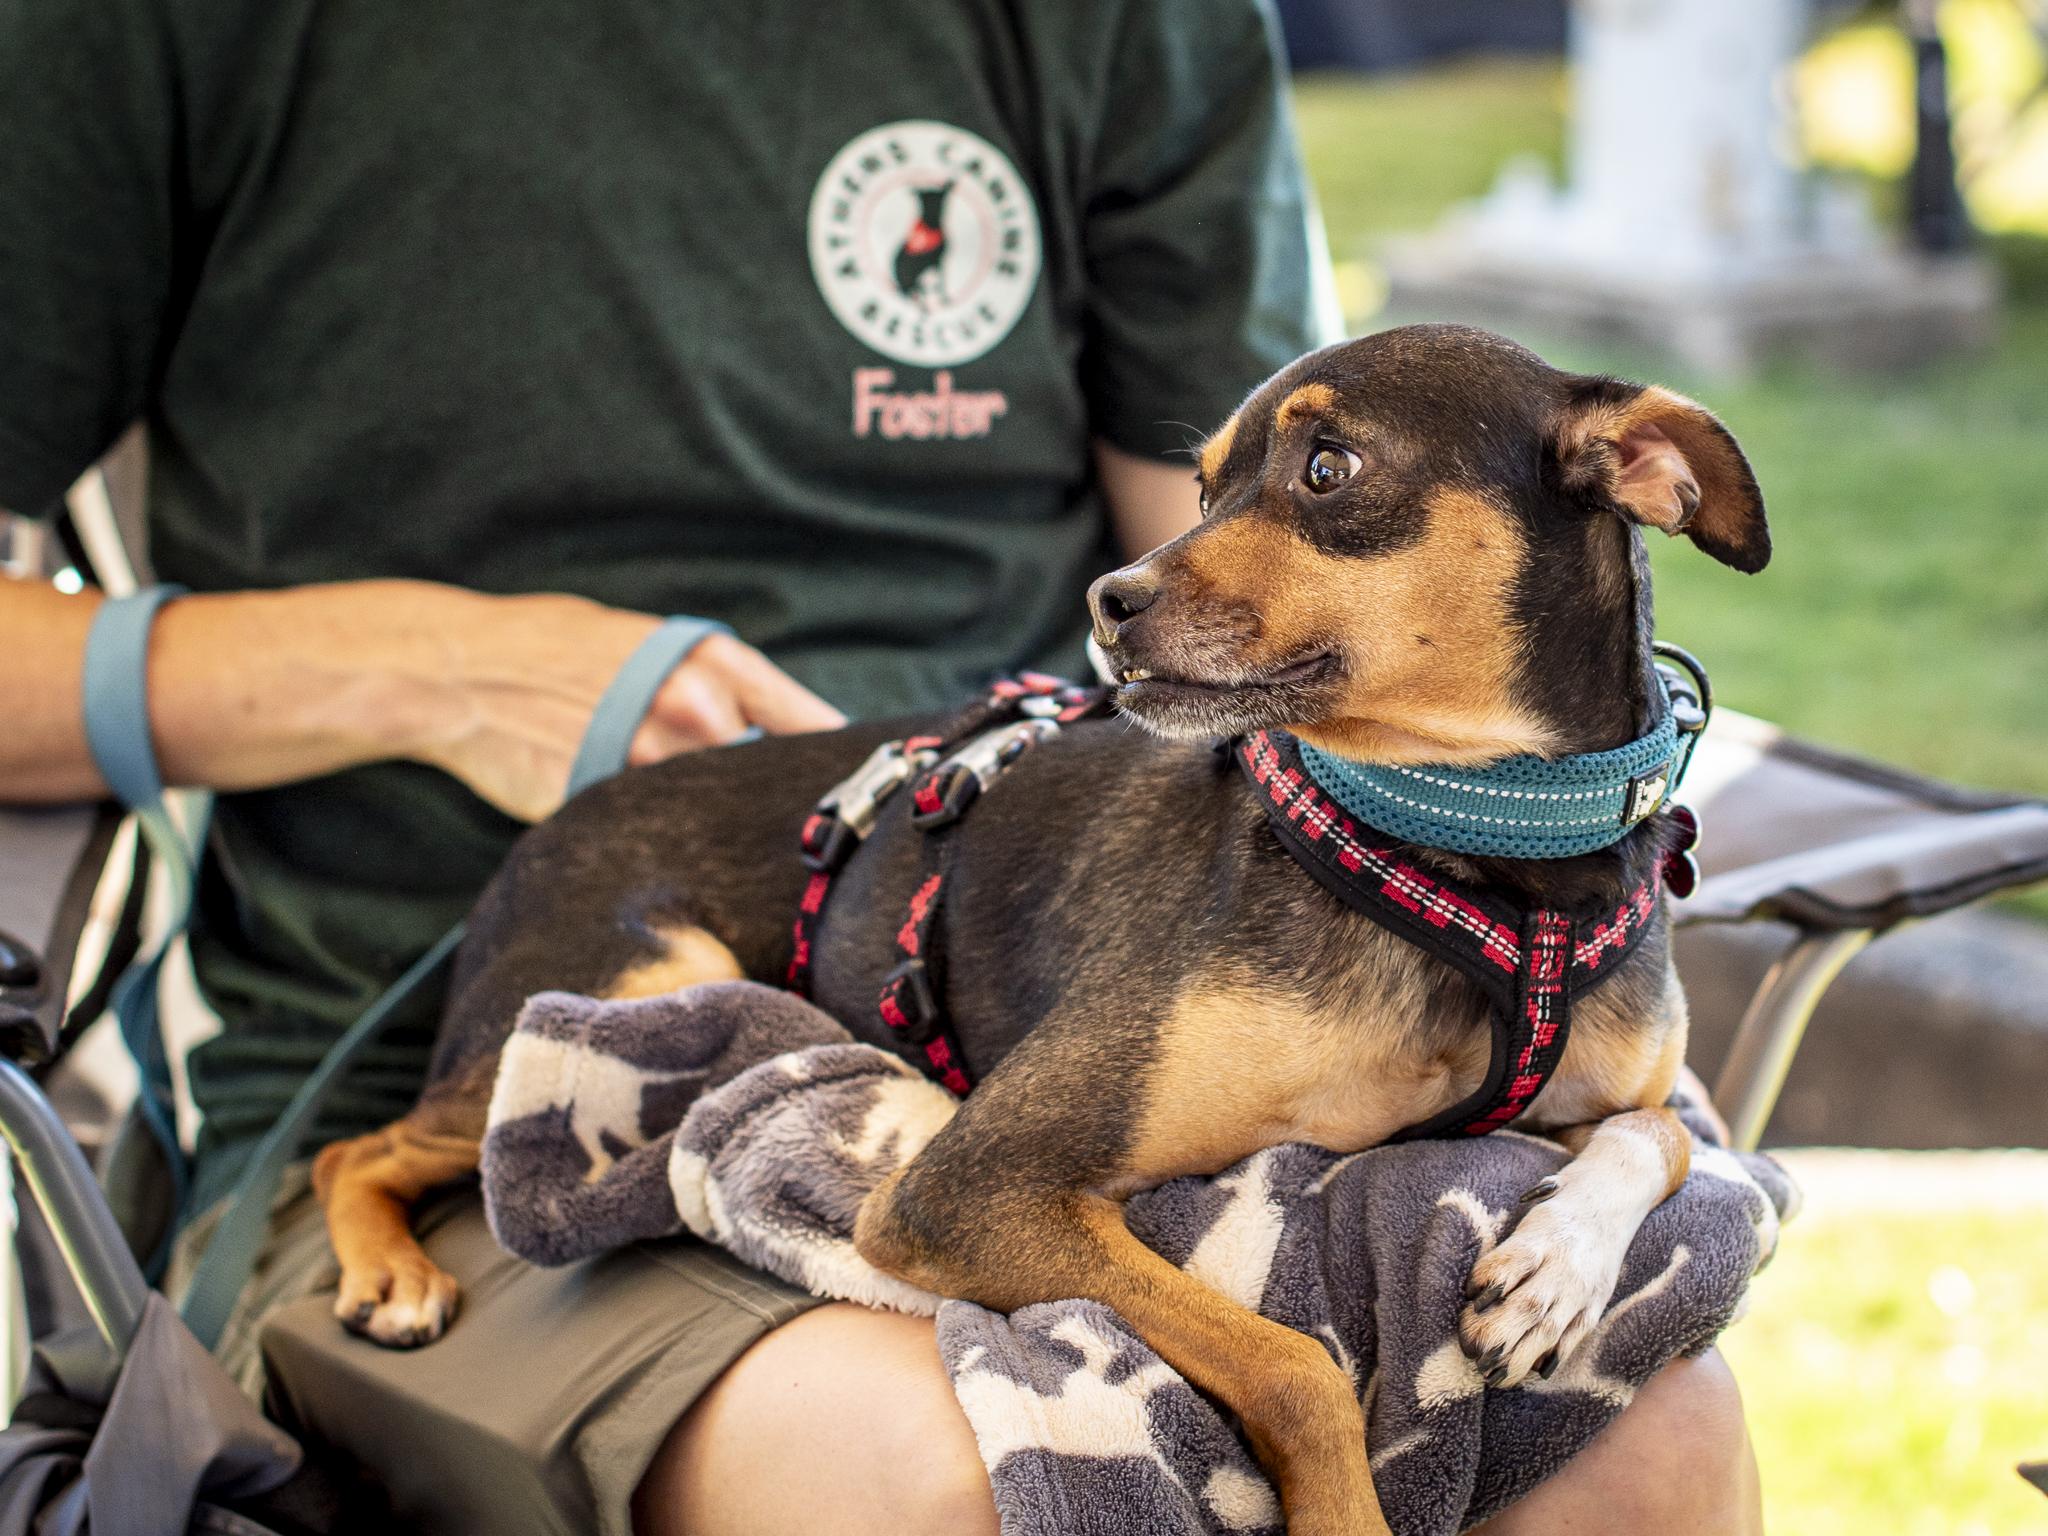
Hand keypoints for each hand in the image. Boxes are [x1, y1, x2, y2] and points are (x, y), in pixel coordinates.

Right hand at [422, 591, 842, 821]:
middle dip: (767, 795)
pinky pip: (658, 830)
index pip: (806, 721)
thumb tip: (767, 726)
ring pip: (712, 809)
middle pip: (762, 776)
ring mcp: (652, 762)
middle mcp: (695, 712)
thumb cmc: (557, 645)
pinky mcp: (610, 803)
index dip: (833, 757)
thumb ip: (713, 681)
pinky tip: (653, 833)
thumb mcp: (650, 640)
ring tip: (707, 828)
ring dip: (717, 823)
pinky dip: (663, 835)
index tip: (861, 780)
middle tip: (776, 814)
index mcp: (715, 664)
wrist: (462, 669)